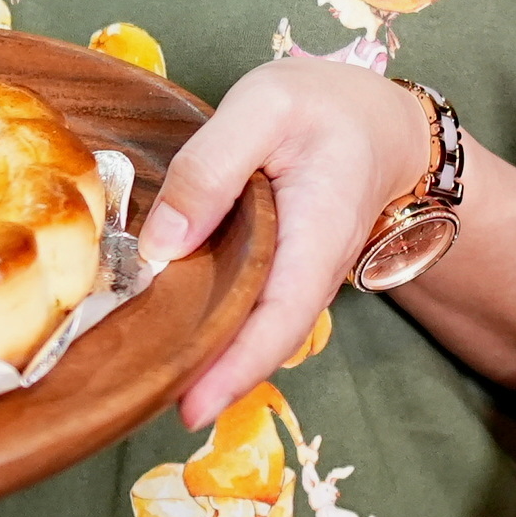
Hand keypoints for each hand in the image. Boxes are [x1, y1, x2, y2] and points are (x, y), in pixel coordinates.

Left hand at [137, 55, 433, 425]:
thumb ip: (210, 167)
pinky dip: (211, 331)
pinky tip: (166, 337)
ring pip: (252, 333)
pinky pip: (247, 312)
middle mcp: (311, 274)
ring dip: (206, 361)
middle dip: (208, 381)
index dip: (236, 368)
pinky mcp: (278, 274)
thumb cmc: (324, 107)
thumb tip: (161, 245)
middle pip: (262, 343)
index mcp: (316, 235)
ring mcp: (296, 280)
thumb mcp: (264, 107)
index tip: (191, 409)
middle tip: (138, 404)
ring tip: (142, 383)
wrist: (377, 119)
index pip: (279, 319)